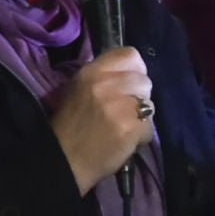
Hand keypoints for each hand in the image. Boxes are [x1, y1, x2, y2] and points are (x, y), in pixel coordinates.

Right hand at [50, 46, 154, 194]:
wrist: (65, 160)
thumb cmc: (70, 126)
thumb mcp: (78, 89)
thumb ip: (103, 76)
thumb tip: (129, 72)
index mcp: (92, 72)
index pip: (130, 55)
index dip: (135, 69)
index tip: (129, 83)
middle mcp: (107, 84)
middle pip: (144, 80)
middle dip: (139, 96)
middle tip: (125, 110)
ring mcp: (121, 106)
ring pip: (149, 103)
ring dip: (141, 116)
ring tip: (124, 126)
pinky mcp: (132, 128)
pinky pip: (149, 126)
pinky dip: (141, 135)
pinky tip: (126, 141)